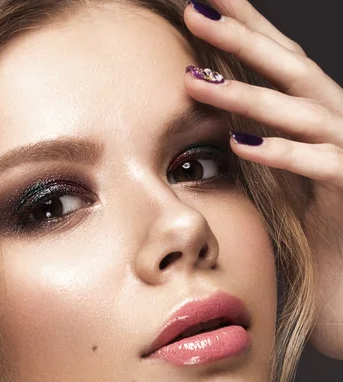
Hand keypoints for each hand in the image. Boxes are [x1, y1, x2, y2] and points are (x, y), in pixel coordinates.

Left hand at [182, 0, 342, 359]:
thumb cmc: (312, 215)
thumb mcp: (279, 164)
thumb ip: (257, 133)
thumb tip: (214, 111)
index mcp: (313, 112)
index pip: (276, 59)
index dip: (244, 26)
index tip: (203, 0)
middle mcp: (334, 120)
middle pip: (288, 67)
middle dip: (243, 37)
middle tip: (197, 10)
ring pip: (297, 111)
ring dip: (246, 94)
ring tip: (196, 81)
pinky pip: (313, 163)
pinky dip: (277, 151)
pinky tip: (239, 142)